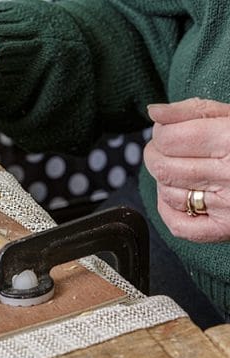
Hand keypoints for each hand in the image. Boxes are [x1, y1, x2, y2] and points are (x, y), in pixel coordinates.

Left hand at [145, 98, 229, 241]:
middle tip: (168, 148)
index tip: (166, 130)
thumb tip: (154, 111)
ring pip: (167, 192)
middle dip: (156, 154)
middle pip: (163, 166)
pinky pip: (178, 225)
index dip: (160, 132)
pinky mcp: (226, 229)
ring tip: (181, 167)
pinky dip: (169, 209)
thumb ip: (193, 110)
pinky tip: (183, 193)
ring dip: (164, 179)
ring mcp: (228, 205)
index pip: (169, 138)